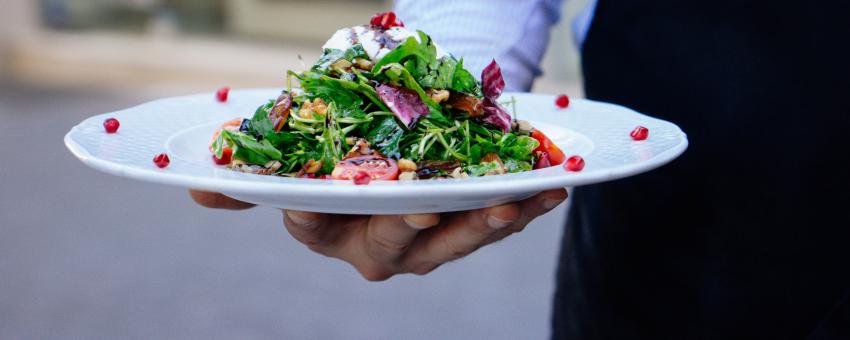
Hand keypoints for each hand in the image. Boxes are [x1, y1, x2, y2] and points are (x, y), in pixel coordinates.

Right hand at [189, 188, 566, 280]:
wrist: (394, 149)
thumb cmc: (342, 155)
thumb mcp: (299, 158)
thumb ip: (257, 177)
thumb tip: (199, 189)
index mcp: (331, 231)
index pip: (315, 227)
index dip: (318, 223)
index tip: (339, 210)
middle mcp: (380, 245)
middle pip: (398, 242)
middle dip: (420, 230)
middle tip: (439, 214)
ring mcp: (428, 240)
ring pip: (457, 239)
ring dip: (489, 222)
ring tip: (515, 203)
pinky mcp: (468, 225)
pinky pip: (496, 221)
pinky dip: (525, 205)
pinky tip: (552, 189)